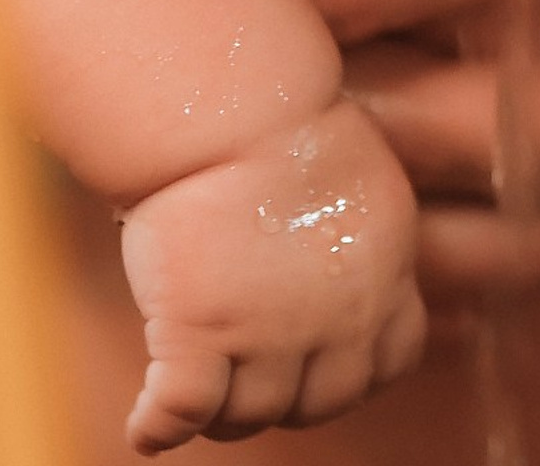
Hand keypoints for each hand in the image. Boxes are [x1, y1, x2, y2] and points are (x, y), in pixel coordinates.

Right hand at [120, 100, 423, 453]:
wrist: (237, 112)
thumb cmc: (286, 126)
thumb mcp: (358, 184)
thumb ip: (353, 243)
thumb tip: (332, 270)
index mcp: (385, 272)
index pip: (393, 359)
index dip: (356, 370)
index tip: (323, 363)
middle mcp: (340, 317)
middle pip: (323, 402)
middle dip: (289, 400)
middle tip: (252, 379)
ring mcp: (270, 333)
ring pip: (250, 415)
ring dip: (222, 414)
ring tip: (198, 396)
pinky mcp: (199, 334)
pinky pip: (182, 413)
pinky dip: (159, 428)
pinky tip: (146, 426)